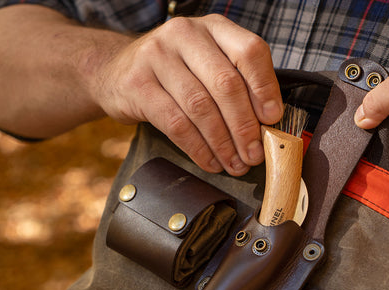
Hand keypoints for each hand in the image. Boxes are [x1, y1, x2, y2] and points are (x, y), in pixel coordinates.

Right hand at [92, 14, 282, 175]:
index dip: (265, 88)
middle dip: (244, 126)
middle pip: (226, 84)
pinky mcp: (137, 84)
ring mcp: (157, 56)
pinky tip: (210, 161)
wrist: (115, 70)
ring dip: (222, 143)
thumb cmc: (175, 73)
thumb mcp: (207, 63)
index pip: (250, 52)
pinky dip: (198, 148)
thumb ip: (237, 83)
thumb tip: (268, 125)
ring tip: (234, 164)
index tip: (272, 119)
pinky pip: (176, 123)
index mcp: (214, 27)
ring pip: (201, 107)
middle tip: (254, 154)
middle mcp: (186, 34)